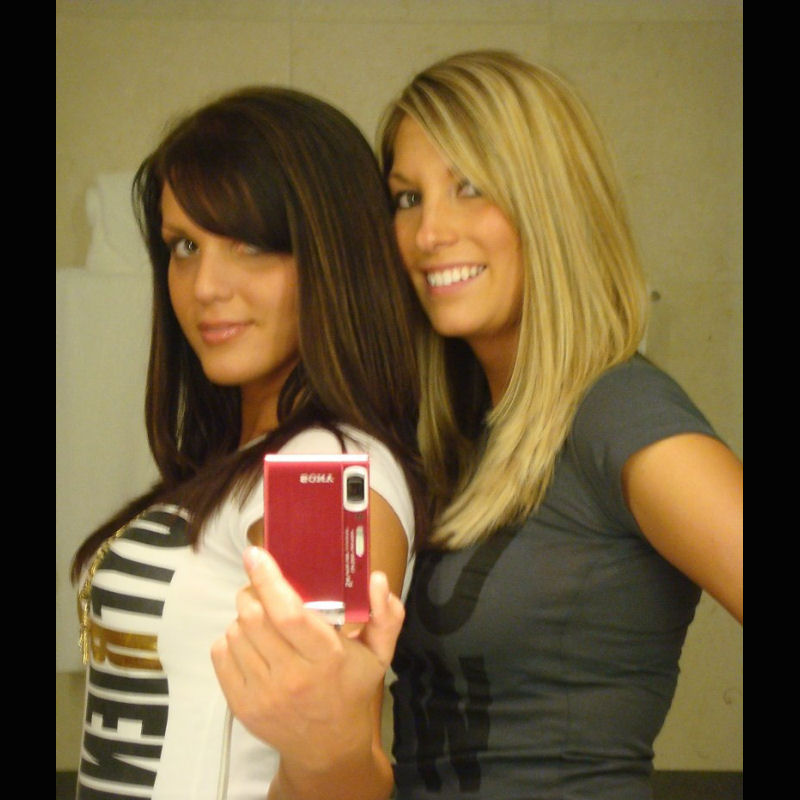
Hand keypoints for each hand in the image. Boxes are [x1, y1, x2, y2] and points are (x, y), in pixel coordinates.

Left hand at [211, 547, 403, 770]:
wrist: (327, 747)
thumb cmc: (352, 688)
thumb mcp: (379, 653)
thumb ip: (386, 614)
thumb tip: (376, 578)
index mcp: (327, 658)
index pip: (289, 613)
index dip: (268, 580)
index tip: (255, 554)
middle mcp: (292, 677)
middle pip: (254, 618)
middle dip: (252, 592)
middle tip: (262, 588)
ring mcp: (263, 694)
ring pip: (235, 632)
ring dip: (244, 616)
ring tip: (262, 619)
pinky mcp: (241, 705)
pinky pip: (221, 654)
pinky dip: (231, 638)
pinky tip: (252, 642)